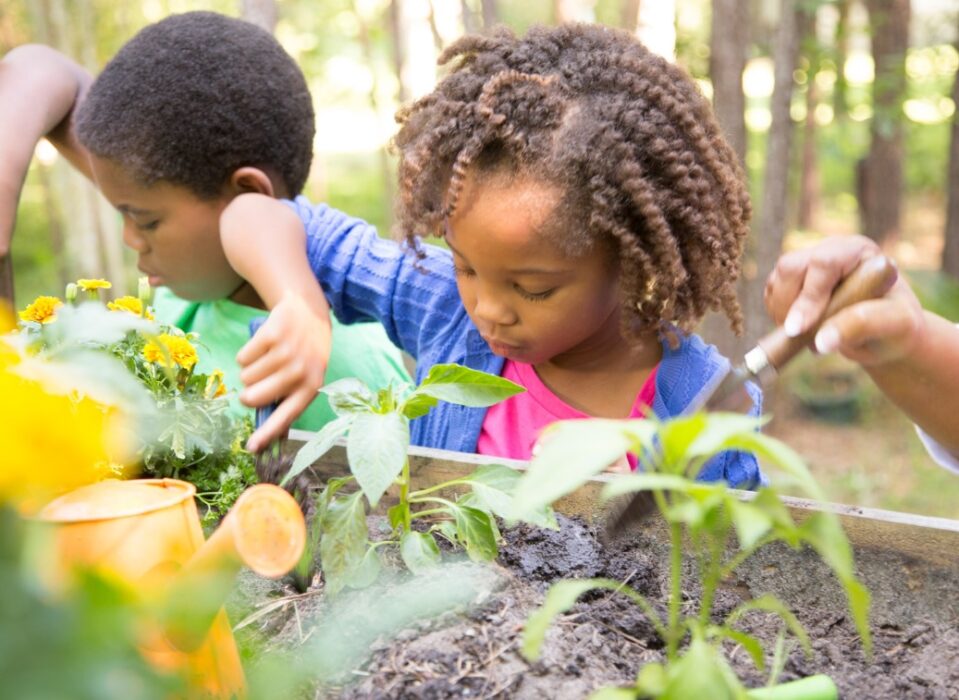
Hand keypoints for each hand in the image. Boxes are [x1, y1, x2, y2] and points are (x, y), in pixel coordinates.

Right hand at [237, 291, 330, 451]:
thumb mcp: (306, 377)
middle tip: (260, 381)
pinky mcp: (271, 335)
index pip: (285, 416)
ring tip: (269, 358)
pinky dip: (247, 354)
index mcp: (310, 388)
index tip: (251, 447)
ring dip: (250, 370)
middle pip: (253, 398)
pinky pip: (242, 358)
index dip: (267, 433)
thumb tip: (264, 433)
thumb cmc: (304, 354)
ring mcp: (285, 353)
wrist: (309, 314)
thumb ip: (288, 400)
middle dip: (248, 393)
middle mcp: (299, 372)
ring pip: (245, 377)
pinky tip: (264, 346)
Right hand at [764, 235, 925, 365]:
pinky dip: (777, 314)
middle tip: (801, 335)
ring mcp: (808, 263)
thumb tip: (821, 342)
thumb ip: (861, 326)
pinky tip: (800, 328)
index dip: (808, 296)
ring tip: (806, 335)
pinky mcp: (792, 280)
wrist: (886, 334)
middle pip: (791, 267)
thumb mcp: (894, 325)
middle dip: (789, 305)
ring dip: (781, 312)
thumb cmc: (897, 326)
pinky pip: (770, 293)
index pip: (823, 263)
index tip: (797, 330)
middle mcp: (830, 251)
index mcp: (858, 251)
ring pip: (776, 280)